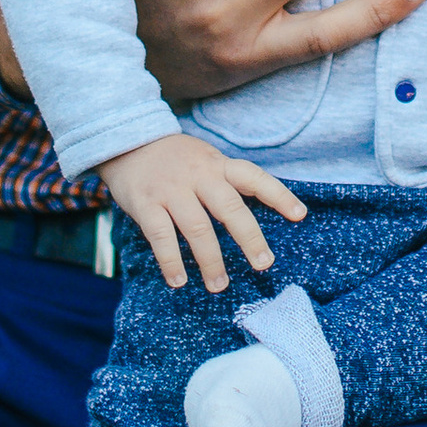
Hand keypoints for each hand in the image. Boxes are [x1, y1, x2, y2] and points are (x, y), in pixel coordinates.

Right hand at [100, 136, 306, 294]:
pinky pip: (161, 236)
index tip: (299, 215)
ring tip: (219, 285)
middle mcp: (198, 176)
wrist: (126, 141)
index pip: (254, 177)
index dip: (278, 195)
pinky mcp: (145, 204)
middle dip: (249, 238)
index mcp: (217, 165)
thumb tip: (252, 220)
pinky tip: (179, 281)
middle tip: (263, 264)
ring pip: (197, 228)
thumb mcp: (205, 160)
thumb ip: (226, 183)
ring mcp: (171, 190)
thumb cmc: (175, 160)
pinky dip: (171, 262)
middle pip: (230, 207)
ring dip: (210, 260)